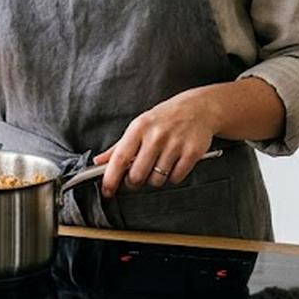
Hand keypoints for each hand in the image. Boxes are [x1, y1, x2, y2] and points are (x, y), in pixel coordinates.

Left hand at [92, 89, 218, 197]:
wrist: (199, 107)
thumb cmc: (166, 117)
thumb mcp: (140, 125)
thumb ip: (119, 146)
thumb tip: (100, 162)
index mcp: (139, 128)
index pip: (120, 158)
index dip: (111, 178)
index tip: (107, 190)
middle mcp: (156, 135)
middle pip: (137, 175)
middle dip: (135, 181)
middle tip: (138, 175)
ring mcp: (175, 144)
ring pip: (157, 180)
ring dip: (155, 178)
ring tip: (159, 164)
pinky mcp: (192, 152)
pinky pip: (176, 178)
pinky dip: (173, 176)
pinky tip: (174, 163)